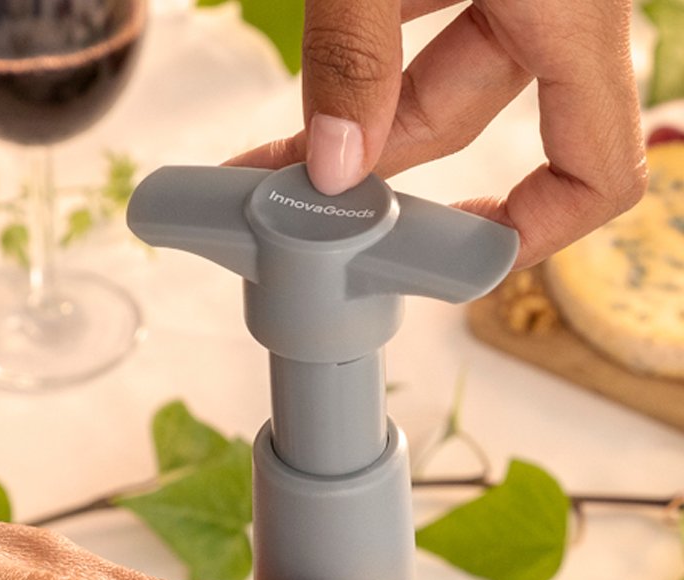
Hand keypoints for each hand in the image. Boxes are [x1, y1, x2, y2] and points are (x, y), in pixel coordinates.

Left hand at [228, 0, 647, 266]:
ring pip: (436, 69)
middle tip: (294, 199)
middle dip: (379, 169)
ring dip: (354, 117)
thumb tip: (334, 164)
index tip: (452, 264)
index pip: (597, 172)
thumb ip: (356, 52)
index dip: (537, 235)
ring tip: (271, 157)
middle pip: (475, 121)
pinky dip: (363, 59)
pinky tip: (305, 91)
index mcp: (573, 8)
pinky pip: (419, 18)